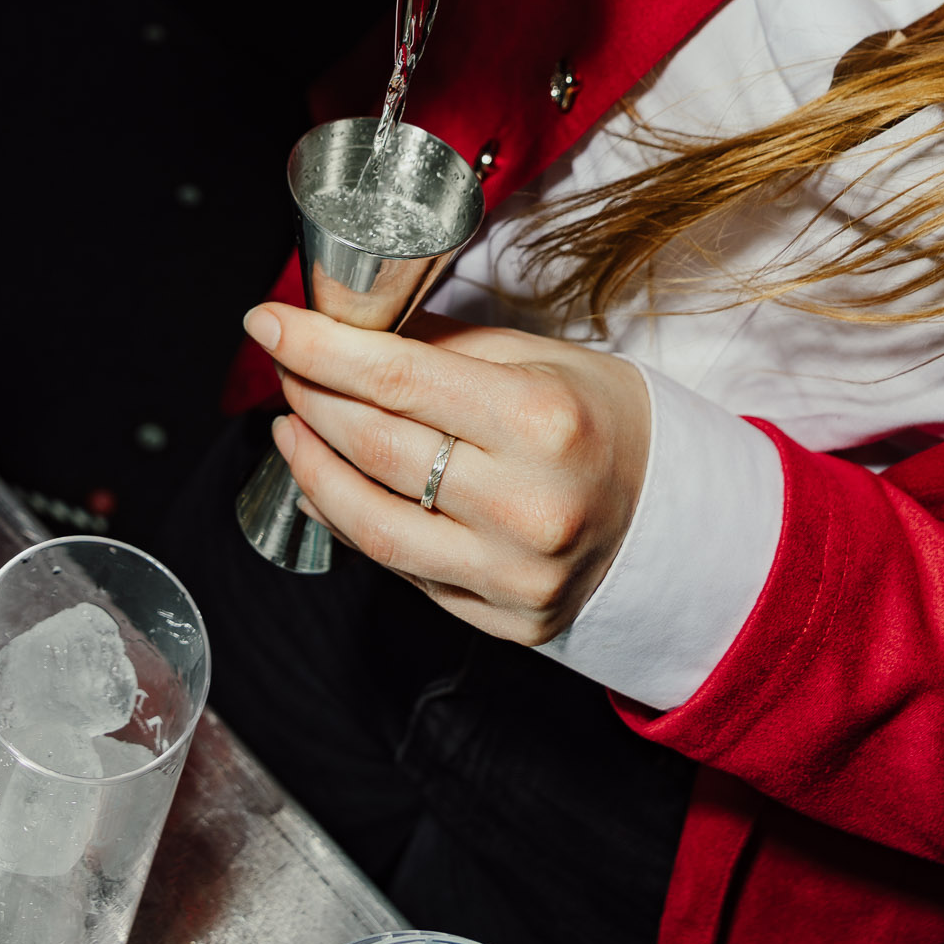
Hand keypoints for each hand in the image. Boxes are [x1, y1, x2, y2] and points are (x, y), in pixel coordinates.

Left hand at [242, 303, 650, 642]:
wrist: (677, 519)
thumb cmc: (604, 421)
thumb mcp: (541, 356)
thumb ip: (444, 346)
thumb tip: (350, 328)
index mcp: (541, 421)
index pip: (396, 376)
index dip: (316, 347)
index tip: (265, 320)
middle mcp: (525, 505)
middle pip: (372, 445)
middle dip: (308, 396)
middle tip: (281, 363)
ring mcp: (513, 575)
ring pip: (369, 523)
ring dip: (310, 467)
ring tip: (289, 425)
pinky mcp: (503, 622)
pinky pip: (399, 570)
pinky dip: (348, 520)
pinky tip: (327, 483)